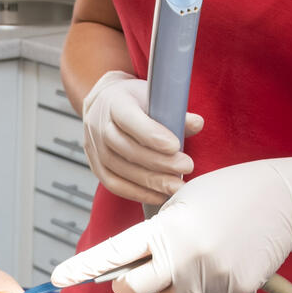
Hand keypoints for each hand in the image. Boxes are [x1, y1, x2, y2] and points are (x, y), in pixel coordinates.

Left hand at [51, 153, 291, 292]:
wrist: (286, 201)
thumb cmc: (228, 194)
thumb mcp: (182, 201)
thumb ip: (155, 234)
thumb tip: (126, 268)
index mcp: (168, 227)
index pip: (117, 252)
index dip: (85, 268)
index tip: (58, 278)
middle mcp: (186, 256)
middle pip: (134, 290)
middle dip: (128, 285)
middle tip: (133, 275)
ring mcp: (210, 277)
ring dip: (174, 284)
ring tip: (200, 252)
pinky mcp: (233, 291)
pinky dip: (205, 288)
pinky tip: (222, 261)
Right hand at [82, 70, 204, 204]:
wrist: (103, 105)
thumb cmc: (134, 101)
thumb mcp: (153, 97)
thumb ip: (174, 112)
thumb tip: (197, 124)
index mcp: (114, 102)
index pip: (130, 120)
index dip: (152, 135)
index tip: (176, 146)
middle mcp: (99, 125)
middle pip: (127, 149)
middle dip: (159, 162)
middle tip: (186, 167)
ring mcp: (94, 148)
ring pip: (121, 170)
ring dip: (151, 182)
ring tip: (176, 186)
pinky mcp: (96, 166)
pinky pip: (114, 185)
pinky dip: (137, 193)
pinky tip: (159, 195)